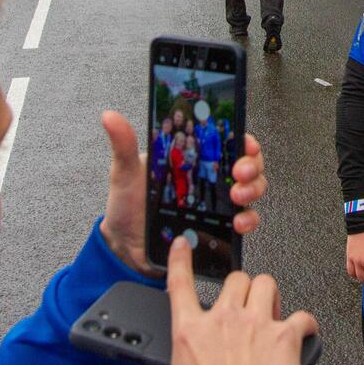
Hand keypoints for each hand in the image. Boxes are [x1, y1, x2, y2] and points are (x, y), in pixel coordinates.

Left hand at [99, 112, 266, 275]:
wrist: (126, 247)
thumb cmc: (128, 206)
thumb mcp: (124, 173)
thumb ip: (123, 145)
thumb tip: (110, 118)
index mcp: (190, 156)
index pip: (225, 140)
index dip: (242, 138)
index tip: (244, 142)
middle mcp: (207, 176)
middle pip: (247, 162)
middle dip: (252, 164)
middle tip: (240, 172)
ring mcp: (216, 202)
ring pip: (252, 188)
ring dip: (253, 189)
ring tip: (238, 196)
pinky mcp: (219, 226)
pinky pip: (244, 220)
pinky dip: (248, 220)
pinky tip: (238, 222)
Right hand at [165, 237, 317, 364]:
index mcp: (190, 334)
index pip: (180, 283)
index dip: (181, 258)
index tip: (184, 244)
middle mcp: (223, 321)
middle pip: (236, 279)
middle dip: (243, 290)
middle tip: (247, 308)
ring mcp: (255, 324)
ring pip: (267, 283)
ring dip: (270, 296)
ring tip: (272, 314)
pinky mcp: (284, 337)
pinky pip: (303, 317)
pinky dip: (306, 325)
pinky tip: (304, 335)